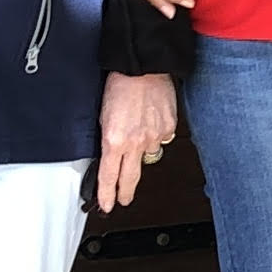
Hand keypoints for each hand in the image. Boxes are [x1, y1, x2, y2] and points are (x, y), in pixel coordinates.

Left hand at [95, 72, 179, 209]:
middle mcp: (135, 143)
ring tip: (137, 137)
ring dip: (141, 152)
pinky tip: (150, 121)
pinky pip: (161, 139)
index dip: (107, 195)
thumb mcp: (103, 115)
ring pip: (147, 156)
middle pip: (130, 178)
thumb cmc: (120, 84)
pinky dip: (155, 135)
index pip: (109, 177)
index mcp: (114, 141)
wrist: (144, 66)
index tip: (106, 204)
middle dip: (125, 193)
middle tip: (123, 200)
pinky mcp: (169, 128)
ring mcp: (154, 137)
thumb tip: (111, 153)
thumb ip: (108, 139)